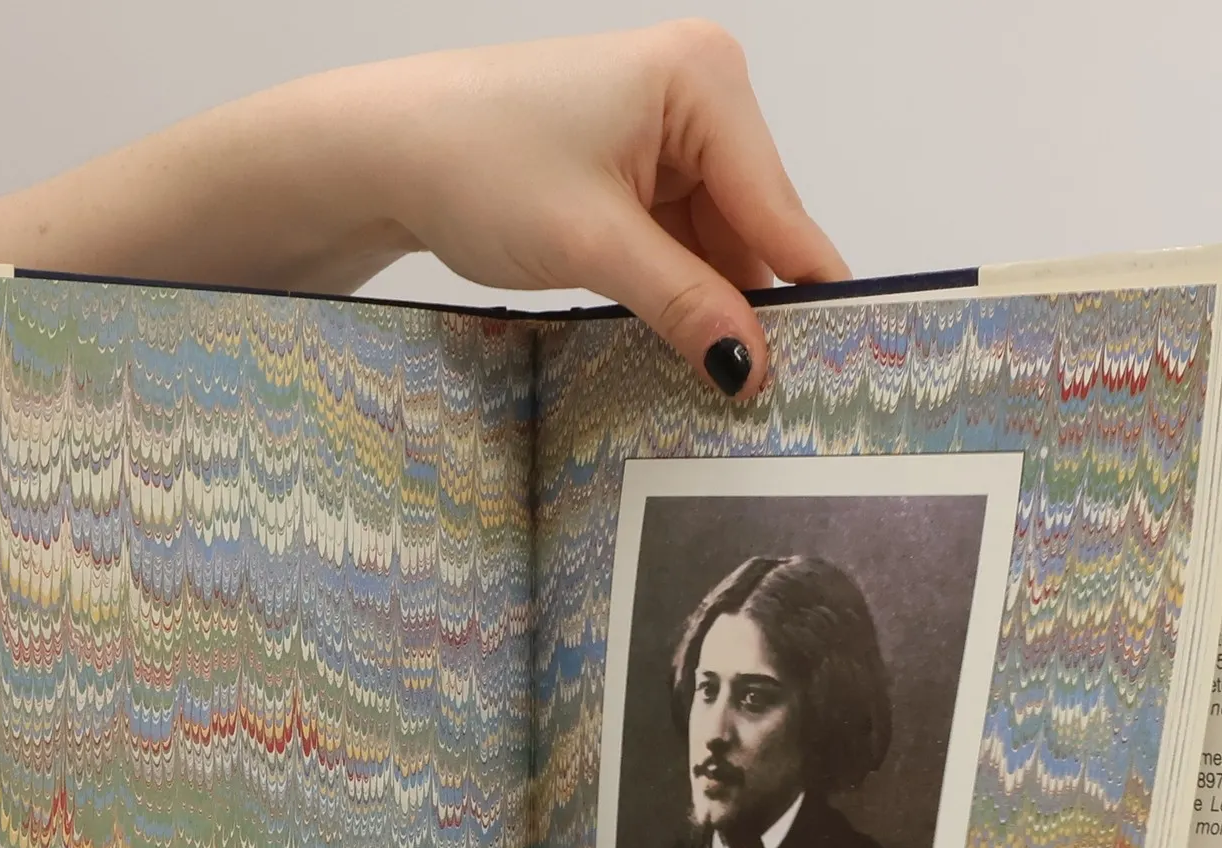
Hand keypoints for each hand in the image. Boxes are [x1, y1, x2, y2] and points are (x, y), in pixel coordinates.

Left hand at [374, 22, 848, 393]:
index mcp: (704, 80)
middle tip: (763, 394)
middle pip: (754, 225)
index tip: (835, 363)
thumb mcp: (593, 246)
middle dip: (749, 303)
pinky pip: (680, 241)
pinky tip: (676, 339)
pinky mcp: (635, 166)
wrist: (386, 153)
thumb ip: (684, 304)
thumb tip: (748, 363)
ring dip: (709, 304)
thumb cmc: (473, 161)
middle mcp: (698, 93)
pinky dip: (676, 290)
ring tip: (713, 377)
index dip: (802, 292)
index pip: (777, 205)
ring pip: (716, 242)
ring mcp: (667, 131)